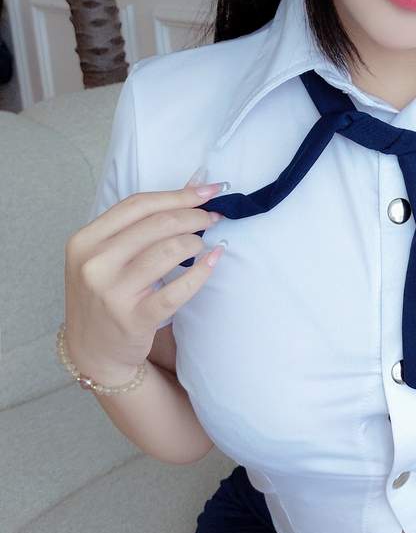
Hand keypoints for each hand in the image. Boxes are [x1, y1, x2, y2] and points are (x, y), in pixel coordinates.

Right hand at [63, 174, 226, 381]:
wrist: (93, 350)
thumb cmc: (106, 294)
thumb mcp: (109, 254)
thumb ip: (145, 221)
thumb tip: (196, 183)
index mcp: (85, 240)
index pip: (138, 205)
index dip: (178, 195)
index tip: (207, 191)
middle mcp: (94, 263)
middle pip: (156, 224)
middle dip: (193, 216)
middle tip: (212, 218)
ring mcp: (112, 292)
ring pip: (168, 250)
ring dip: (196, 241)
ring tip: (204, 243)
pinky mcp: (134, 318)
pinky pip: (177, 290)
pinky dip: (201, 272)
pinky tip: (213, 261)